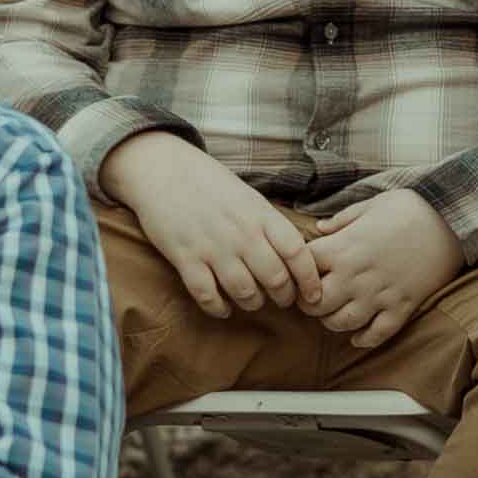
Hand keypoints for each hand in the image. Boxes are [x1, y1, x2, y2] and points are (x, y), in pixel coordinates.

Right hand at [113, 132, 320, 318]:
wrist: (163, 169)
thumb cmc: (210, 184)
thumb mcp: (249, 197)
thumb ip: (270, 225)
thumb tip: (296, 255)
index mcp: (261, 215)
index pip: (297, 253)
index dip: (310, 279)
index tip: (314, 295)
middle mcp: (241, 233)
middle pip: (275, 278)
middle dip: (284, 297)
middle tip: (283, 300)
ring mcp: (212, 247)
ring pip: (245, 292)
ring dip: (253, 303)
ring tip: (253, 301)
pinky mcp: (185, 258)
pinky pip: (207, 296)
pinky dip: (218, 308)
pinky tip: (223, 308)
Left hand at [298, 185, 466, 347]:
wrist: (453, 221)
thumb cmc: (411, 208)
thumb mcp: (371, 204)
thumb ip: (341, 219)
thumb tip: (319, 229)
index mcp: (344, 248)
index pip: (303, 269)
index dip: (297, 272)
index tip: (302, 271)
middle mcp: (356, 275)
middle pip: (315, 305)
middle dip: (309, 304)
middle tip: (314, 298)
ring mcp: (379, 294)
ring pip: (341, 323)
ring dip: (332, 322)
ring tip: (335, 313)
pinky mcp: (402, 307)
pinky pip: (376, 334)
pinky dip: (363, 339)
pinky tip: (358, 334)